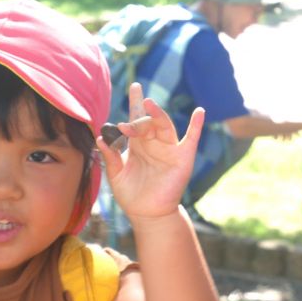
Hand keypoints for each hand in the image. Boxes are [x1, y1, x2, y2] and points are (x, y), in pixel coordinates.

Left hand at [97, 83, 203, 222]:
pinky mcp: (182, 159)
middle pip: (148, 121)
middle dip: (138, 119)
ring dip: (157, 115)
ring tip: (148, 104)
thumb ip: (110, 156)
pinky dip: (197, 126)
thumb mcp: (115, 174)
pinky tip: (200, 111)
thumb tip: (101, 138)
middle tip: (126, 126)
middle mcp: (154, 143)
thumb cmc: (131, 194)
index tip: (134, 86)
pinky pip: (191, 139)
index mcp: (138, 144)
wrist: (146, 213)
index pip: (137, 118)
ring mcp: (169, 149)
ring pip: (165, 126)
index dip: (135, 102)